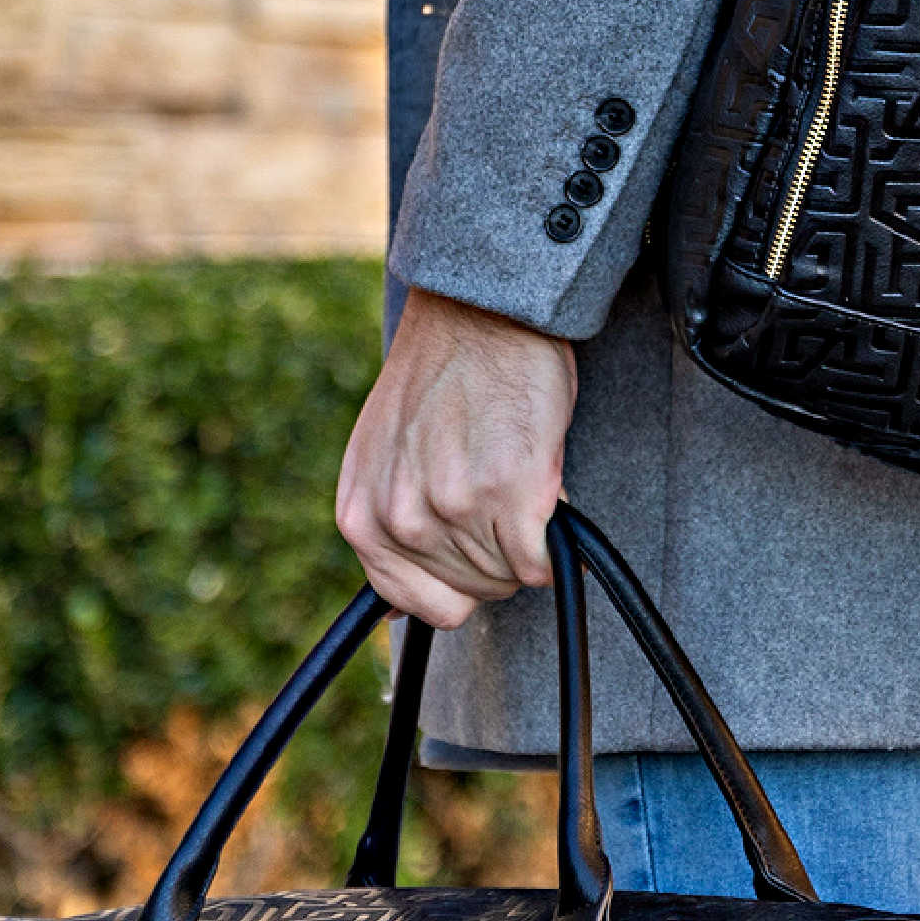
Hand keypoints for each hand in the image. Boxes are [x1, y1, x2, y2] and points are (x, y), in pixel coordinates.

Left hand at [336, 288, 578, 628]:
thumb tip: (397, 606)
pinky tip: (546, 495)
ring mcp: (454, 510)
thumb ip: (387, 523)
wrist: (478, 314)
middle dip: (497, 552)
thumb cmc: (441, 376)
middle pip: (475, 591)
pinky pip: (543, 564)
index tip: (476, 542)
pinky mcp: (510, 494)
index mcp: (363, 518)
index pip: (422, 605)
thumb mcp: (383, 456)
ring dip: (526, 537)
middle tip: (499, 489)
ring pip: (512, 576)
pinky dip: (556, 544)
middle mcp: (402, 521)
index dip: (460, 580)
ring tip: (514, 472)